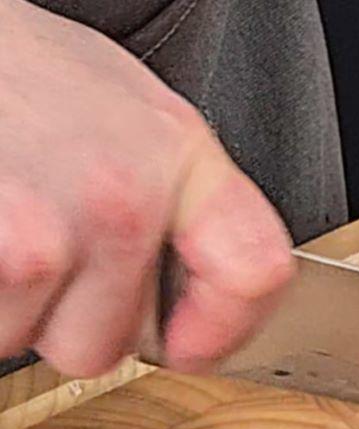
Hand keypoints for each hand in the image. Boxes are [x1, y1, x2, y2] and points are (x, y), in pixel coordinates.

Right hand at [0, 0, 294, 376]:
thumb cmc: (28, 74)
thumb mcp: (138, 120)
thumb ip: (182, 204)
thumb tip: (197, 294)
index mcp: (180, 158)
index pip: (254, 274)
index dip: (223, 330)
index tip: (188, 344)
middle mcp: (123, 197)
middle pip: (108, 343)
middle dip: (69, 316)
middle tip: (47, 244)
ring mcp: (46, 231)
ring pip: (34, 339)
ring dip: (13, 304)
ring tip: (8, 225)